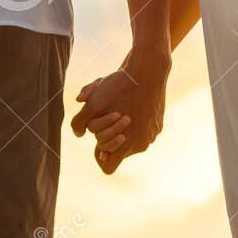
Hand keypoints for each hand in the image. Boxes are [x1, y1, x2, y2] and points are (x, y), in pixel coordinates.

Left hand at [69, 45, 169, 174]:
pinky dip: (135, 120)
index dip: (99, 154)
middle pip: (118, 149)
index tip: (97, 141)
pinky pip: (143, 128)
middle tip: (110, 116)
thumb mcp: (93, 104)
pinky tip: (133, 103)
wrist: (148, 71)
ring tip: (121, 107)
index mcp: (127, 144)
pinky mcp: (159, 123)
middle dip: (110, 135)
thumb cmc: (119, 87)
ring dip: (121, 127)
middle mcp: (143, 144)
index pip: (107, 166)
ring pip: (131, 138)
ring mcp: (153, 134)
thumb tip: (79, 134)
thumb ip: (80, 122)